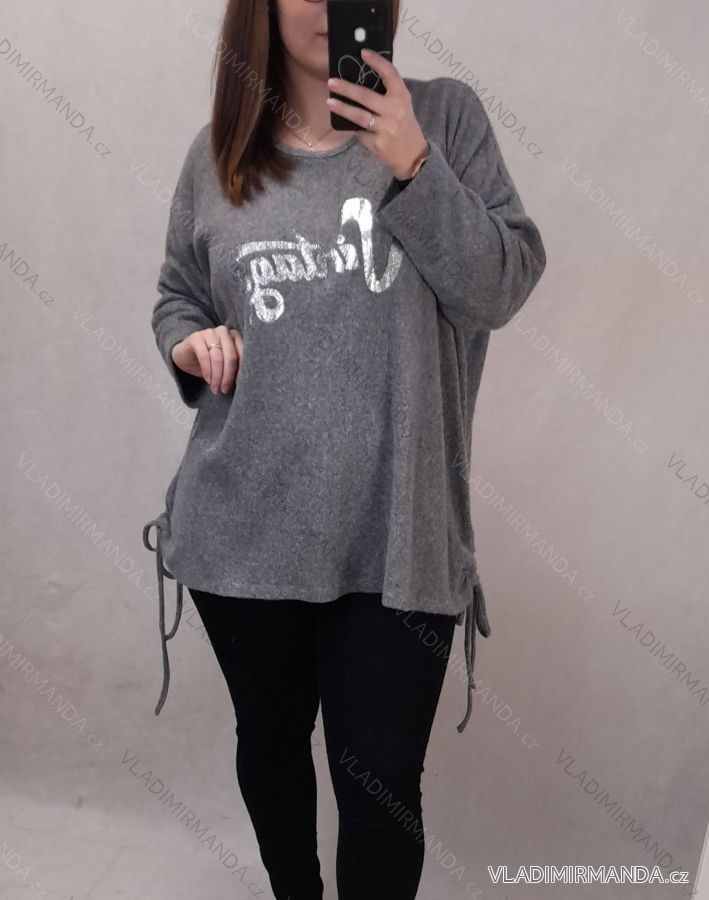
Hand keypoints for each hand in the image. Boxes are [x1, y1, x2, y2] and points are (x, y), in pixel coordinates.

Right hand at [171, 324, 242, 394]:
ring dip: (217, 376)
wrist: (185, 355)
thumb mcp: (224, 364)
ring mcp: (210, 333)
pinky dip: (207, 371)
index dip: (241, 371)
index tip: (240, 385)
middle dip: (228, 376)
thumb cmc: (209, 360)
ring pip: (218, 358)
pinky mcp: (196, 337)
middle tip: (224, 389)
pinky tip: (207, 380)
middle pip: (230, 356)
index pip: (243, 354)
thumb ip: (234, 367)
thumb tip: (243, 383)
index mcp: (235, 336)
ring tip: (215, 388)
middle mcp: (224, 332)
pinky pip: (204, 356)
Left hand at [326, 49, 428, 181]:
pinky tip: (349, 125)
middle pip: (366, 96)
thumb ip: (388, 93)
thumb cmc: (404, 125)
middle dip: (346, 88)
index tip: (363, 52)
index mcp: (402, 97)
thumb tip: (361, 78)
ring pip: (359, 116)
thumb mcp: (402, 105)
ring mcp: (386, 128)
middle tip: (331, 82)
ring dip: (342, 108)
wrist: (412, 155)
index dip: (377, 62)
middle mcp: (395, 111)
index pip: (390, 74)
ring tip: (329, 101)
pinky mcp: (378, 143)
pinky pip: (360, 132)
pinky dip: (354, 128)